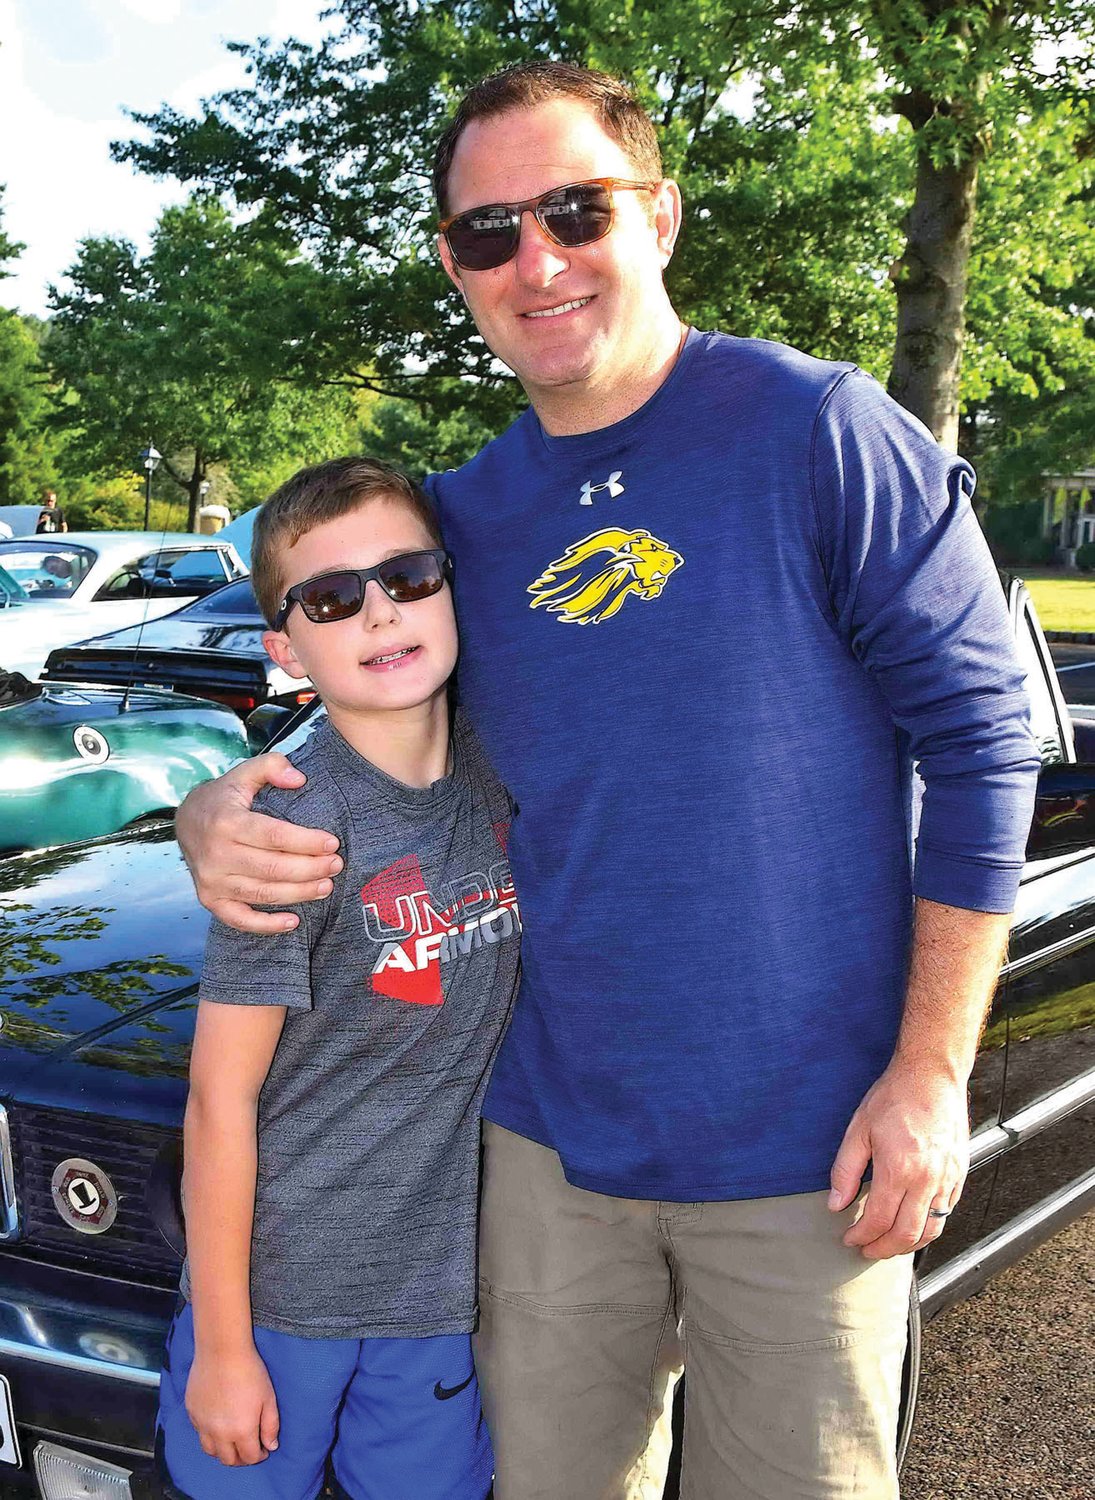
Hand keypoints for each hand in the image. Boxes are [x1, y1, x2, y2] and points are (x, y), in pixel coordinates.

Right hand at [175, 755, 341, 933]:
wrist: (185, 822)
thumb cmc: (224, 799)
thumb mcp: (243, 773)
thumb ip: (272, 766)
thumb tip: (298, 778)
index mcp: (226, 822)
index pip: (274, 836)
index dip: (306, 841)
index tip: (332, 843)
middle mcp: (216, 855)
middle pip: (273, 868)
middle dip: (310, 868)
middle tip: (336, 864)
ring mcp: (211, 881)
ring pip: (263, 894)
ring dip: (299, 894)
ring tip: (326, 886)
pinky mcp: (210, 900)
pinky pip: (240, 919)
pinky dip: (267, 925)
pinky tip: (294, 922)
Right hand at [185, 1344, 279, 1465]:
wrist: (222, 1351)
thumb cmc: (249, 1371)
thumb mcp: (268, 1398)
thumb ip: (271, 1426)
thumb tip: (270, 1446)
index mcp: (241, 1430)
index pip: (249, 1458)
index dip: (259, 1456)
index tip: (263, 1450)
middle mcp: (219, 1433)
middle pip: (228, 1460)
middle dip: (241, 1459)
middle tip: (248, 1449)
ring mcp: (202, 1425)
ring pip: (211, 1451)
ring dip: (223, 1451)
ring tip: (232, 1441)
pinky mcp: (192, 1414)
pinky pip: (200, 1434)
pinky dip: (210, 1436)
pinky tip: (218, 1425)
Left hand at [828, 1058, 969, 1258]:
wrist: (931, 1076)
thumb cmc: (894, 1097)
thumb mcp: (858, 1130)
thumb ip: (845, 1171)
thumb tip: (835, 1204)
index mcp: (899, 1169)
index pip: (879, 1220)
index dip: (862, 1235)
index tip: (849, 1238)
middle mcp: (927, 1179)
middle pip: (907, 1234)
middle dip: (883, 1249)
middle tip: (866, 1250)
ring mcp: (947, 1178)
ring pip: (932, 1229)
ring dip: (908, 1244)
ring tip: (888, 1244)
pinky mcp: (959, 1174)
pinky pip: (946, 1212)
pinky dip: (929, 1226)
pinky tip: (913, 1223)